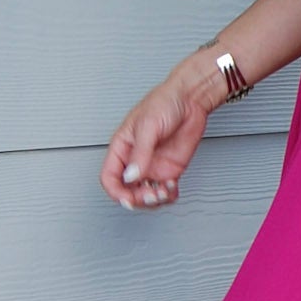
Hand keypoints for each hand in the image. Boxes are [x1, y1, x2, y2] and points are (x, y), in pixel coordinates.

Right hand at [100, 66, 211, 208]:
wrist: (191, 100)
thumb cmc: (164, 102)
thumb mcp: (148, 126)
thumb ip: (140, 153)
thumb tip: (131, 176)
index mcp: (122, 148)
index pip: (110, 177)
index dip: (116, 192)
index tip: (127, 199)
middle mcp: (135, 160)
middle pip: (128, 191)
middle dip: (139, 198)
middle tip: (152, 195)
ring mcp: (153, 166)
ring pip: (146, 194)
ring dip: (154, 200)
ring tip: (164, 192)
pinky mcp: (170, 169)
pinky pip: (165, 191)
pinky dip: (168, 196)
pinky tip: (173, 189)